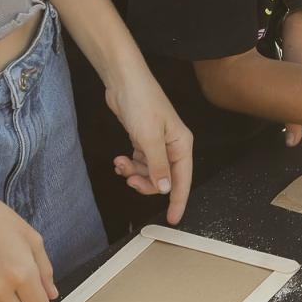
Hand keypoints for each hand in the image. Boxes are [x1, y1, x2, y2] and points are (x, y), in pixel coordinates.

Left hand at [105, 66, 194, 224]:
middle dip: (146, 183)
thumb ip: (158, 166)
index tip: (172, 220)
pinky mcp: (143, 139)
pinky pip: (140, 162)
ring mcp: (158, 143)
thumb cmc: (142, 103)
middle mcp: (172, 146)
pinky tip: (118, 160)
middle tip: (130, 180)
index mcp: (181, 145)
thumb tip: (165, 189)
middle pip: (164, 179)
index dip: (178, 201)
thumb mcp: (149, 138)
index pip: (183, 180)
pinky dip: (129, 164)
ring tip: (120, 165)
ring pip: (149, 172)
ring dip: (134, 173)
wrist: (124, 81)